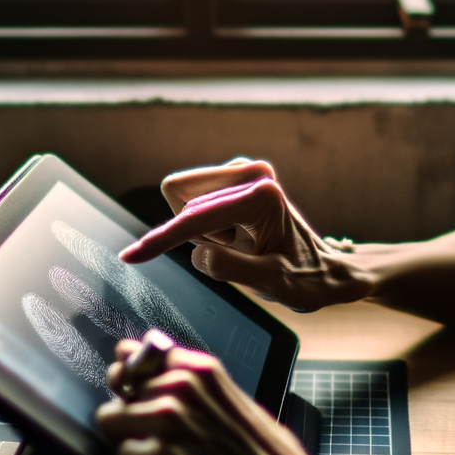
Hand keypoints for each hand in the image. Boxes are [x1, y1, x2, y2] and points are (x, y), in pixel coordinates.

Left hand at [95, 339, 373, 454]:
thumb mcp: (238, 403)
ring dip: (132, 441)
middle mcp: (180, 386)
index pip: (135, 352)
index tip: (139, 391)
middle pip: (118, 386)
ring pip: (111, 420)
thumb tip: (155, 379)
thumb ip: (197, 388)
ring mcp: (165, 421)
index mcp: (202, 369)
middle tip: (161, 437)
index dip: (135, 377)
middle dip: (132, 409)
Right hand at [118, 158, 372, 311]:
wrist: (324, 269)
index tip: (131, 257)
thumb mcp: (271, 284)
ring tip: (237, 244)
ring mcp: (243, 170)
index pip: (194, 216)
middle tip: (233, 251)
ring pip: (183, 197)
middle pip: (182, 198)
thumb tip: (200, 255)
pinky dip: (206, 223)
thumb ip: (232, 269)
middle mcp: (251, 172)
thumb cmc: (302, 279)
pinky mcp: (235, 176)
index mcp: (261, 194)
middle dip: (195, 234)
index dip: (160, 239)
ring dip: (200, 229)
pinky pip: (194, 198)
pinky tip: (236, 236)